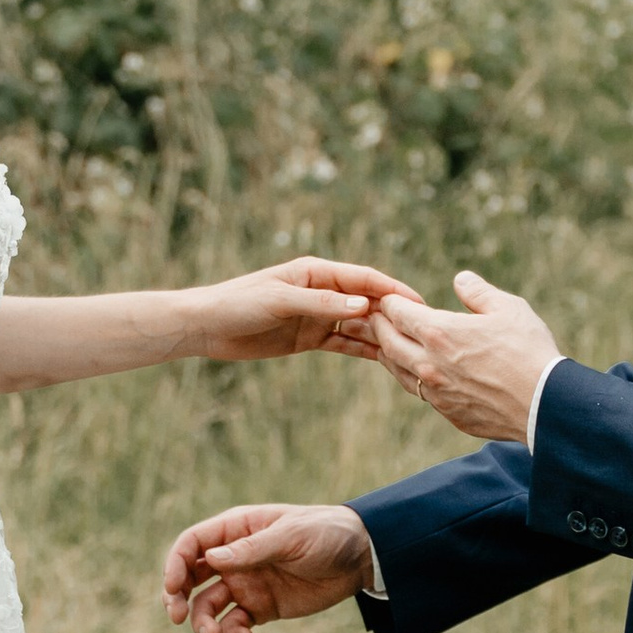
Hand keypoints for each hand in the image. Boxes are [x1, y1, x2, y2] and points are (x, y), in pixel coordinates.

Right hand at [161, 501, 375, 632]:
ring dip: (203, 623)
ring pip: (208, 606)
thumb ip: (252, 549)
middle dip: (177, 597)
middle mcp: (234, 558)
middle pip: (190, 577)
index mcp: (236, 530)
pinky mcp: (261, 609)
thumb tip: (211, 559)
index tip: (172, 588)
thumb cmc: (325, 533)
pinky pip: (235, 625)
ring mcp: (245, 584)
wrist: (360, 557)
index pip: (192, 545)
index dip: (175, 564)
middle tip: (177, 616)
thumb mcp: (291, 536)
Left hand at [184, 256, 417, 364]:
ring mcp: (317, 316)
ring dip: (381, 333)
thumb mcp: (280, 301)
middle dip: (394, 313)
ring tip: (411, 348)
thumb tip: (363, 305)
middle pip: (367, 301)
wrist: (207, 326)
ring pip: (359, 324)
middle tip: (425, 329)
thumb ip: (321, 304)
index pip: (364, 279)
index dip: (393, 289)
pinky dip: (363, 350)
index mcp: (316, 272)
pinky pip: (344, 343)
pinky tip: (385, 360)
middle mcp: (322, 291)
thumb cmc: (238, 303)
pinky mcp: (309, 338)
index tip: (419, 302)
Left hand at [371, 272, 561, 444]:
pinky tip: (419, 372)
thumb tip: (460, 280)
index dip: (391, 303)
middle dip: (380, 326)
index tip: (390, 299)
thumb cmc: (529, 351)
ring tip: (389, 344)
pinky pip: (421, 393)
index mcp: (439, 333)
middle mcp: (429, 364)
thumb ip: (478, 292)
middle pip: (389, 342)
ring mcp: (437, 392)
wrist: (544, 404)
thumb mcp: (508, 308)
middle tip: (378, 317)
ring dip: (390, 354)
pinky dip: (413, 377)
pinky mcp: (449, 412)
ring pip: (399, 371)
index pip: (398, 313)